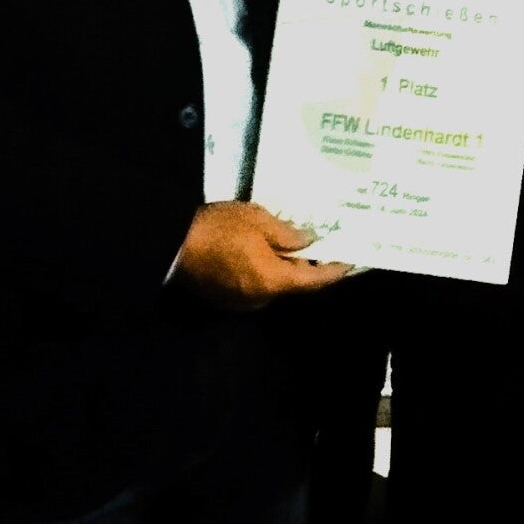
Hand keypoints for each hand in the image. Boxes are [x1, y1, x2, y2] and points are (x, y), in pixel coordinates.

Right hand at [172, 201, 351, 306]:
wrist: (171, 244)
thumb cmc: (218, 229)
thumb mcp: (259, 221)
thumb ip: (288, 234)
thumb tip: (309, 241)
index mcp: (273, 282)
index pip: (315, 282)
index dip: (336, 271)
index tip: (352, 261)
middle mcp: (260, 299)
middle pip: (295, 285)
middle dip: (309, 266)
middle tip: (324, 244)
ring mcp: (240, 302)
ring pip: (274, 285)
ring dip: (286, 268)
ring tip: (295, 243)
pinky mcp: (224, 299)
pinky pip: (255, 286)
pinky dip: (266, 271)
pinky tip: (266, 251)